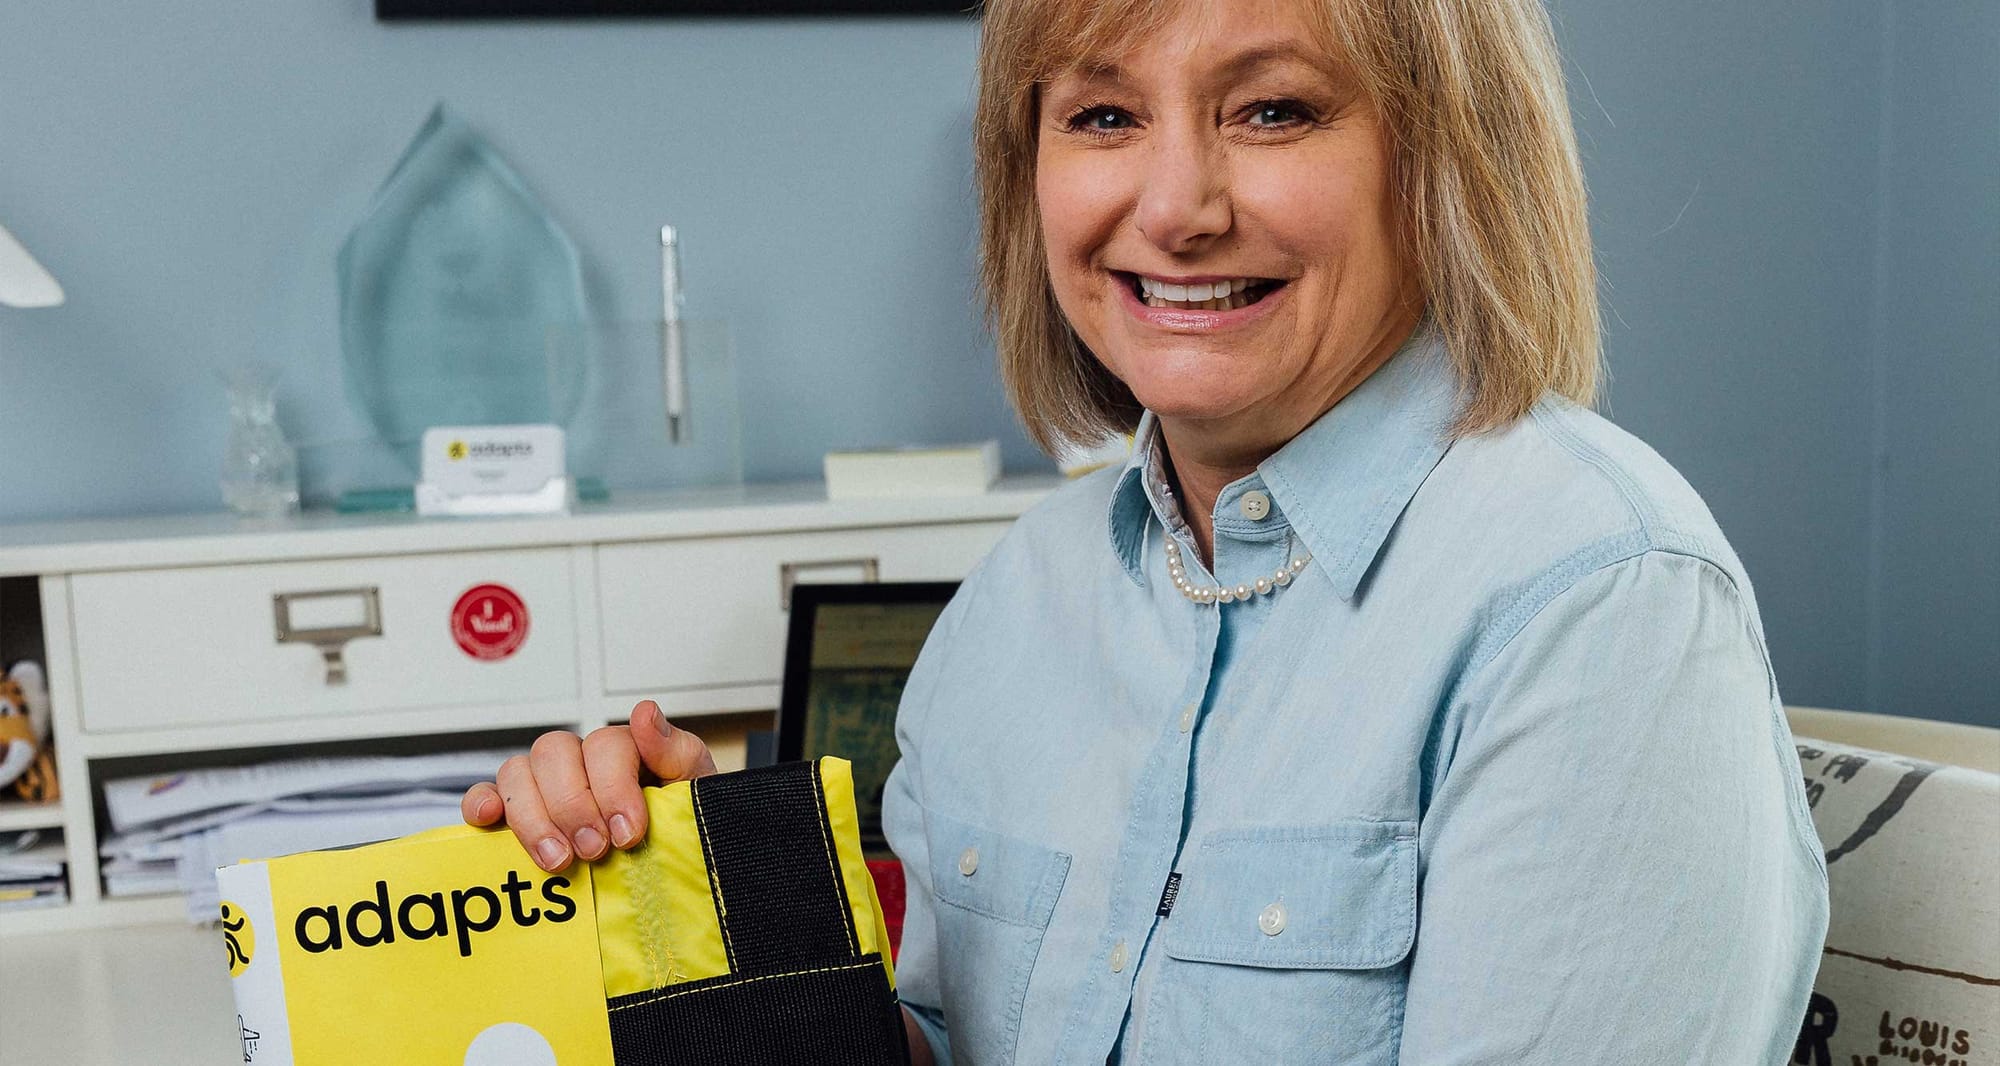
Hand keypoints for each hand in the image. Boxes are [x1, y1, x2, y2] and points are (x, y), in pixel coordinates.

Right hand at [461, 700, 717, 871]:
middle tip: (593, 850)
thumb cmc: (681, 829)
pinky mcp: (516, 813)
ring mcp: (545, 785)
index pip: (605, 745)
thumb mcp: (697, 793)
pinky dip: (482, 804)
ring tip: (558, 859)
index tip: (628, 833)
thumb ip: (677, 753)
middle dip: (572, 805)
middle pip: (554, 753)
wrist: (674, 873)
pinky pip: (487, 795)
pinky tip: (488, 821)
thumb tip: (645, 713)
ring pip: (517, 772)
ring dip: (533, 816)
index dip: (613, 788)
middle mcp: (580, 760)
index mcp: (626, 749)